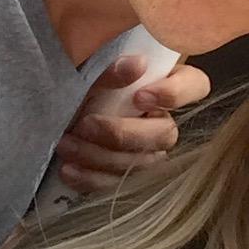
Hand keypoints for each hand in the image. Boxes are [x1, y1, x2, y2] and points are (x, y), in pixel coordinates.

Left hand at [54, 56, 210, 194]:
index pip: (195, 86)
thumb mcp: (88, 72)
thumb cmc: (78, 82)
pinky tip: (68, 170)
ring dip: (100, 157)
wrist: (53, 111)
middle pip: (165, 135)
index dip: (175, 94)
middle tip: (86, 125)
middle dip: (123, 134)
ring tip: (66, 144)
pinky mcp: (127, 176)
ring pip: (142, 164)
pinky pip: (119, 185)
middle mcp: (163, 120)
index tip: (140, 97)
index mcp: (165, 83)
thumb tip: (138, 64)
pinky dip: (92, 179)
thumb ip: (111, 71)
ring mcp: (148, 152)